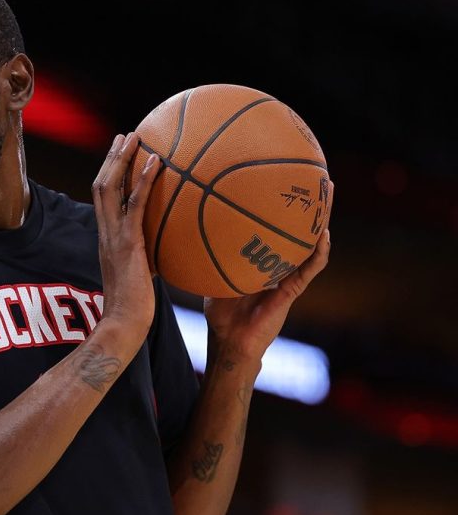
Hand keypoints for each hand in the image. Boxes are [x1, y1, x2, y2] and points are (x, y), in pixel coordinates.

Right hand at [92, 132, 161, 344]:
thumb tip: (169, 252)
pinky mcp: (127, 244)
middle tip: (124, 136)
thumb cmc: (134, 309)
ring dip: (122, 160)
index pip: (103, 201)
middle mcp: (106, 234)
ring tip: (135, 137)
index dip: (109, 175)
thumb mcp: (141, 277)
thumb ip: (148, 259)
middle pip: (101, 186)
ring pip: (110, 188)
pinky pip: (134, 205)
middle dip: (111, 159)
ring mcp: (114, 237)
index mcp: (107, 240)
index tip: (119, 155)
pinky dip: (143, 181)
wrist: (124, 324)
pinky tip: (156, 162)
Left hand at [203, 182, 332, 367]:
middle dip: (304, 201)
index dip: (278, 206)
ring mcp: (288, 275)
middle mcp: (278, 263)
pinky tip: (323, 234)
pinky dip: (318, 252)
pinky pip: (310, 268)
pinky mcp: (292, 291)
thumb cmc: (220, 313)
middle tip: (312, 173)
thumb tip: (185, 227)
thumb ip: (206, 255)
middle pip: (295, 227)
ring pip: (310, 242)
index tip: (279, 177)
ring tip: (328, 192)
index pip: (272, 227)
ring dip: (321, 218)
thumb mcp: (210, 275)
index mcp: (260, 259)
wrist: (230, 342)